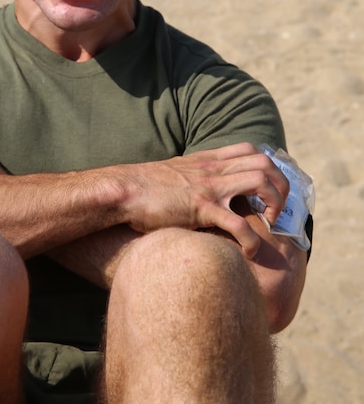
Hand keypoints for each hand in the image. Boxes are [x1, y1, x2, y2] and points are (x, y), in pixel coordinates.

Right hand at [127, 143, 288, 257]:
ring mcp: (209, 186)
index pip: (251, 150)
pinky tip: (249, 252)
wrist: (122, 191)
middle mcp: (213, 169)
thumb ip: (193, 176)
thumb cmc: (143, 188)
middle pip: (266, 163)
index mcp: (208, 160)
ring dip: (273, 206)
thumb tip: (201, 190)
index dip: (269, 168)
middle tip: (274, 212)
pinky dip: (251, 240)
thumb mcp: (174, 173)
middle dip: (281, 188)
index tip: (269, 191)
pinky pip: (238, 223)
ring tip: (267, 226)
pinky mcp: (201, 208)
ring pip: (261, 182)